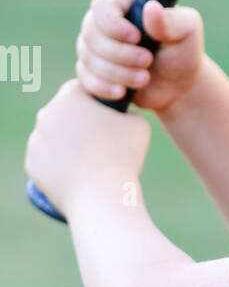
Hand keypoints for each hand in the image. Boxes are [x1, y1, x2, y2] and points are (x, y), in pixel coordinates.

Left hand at [25, 79, 150, 216]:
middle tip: (99, 140)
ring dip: (66, 142)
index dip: (93, 101)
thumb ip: (128, 111)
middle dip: (78, 122)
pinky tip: (77, 172)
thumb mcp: (139, 124)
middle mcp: (46, 115)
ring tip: (89, 159)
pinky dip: (59, 164)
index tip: (105, 115)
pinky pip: (47, 159)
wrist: (102, 197)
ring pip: (53, 136)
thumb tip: (122, 114)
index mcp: (70, 98)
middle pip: (63, 112)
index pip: (79, 89)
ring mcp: (36, 141)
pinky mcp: (32, 165)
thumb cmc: (123, 157)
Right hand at [76, 0, 204, 114]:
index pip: (103, 5)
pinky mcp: (92, 70)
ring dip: (117, 72)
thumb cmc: (183, 51)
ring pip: (88, 57)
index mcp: (126, 2)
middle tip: (148, 61)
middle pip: (91, 33)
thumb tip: (151, 7)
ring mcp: (95, 46)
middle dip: (120, 53)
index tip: (137, 38)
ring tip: (144, 79)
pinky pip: (85, 78)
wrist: (178, 86)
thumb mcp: (187, 31)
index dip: (114, 24)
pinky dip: (103, 87)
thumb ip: (172, 20)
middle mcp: (104, 21)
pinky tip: (122, 91)